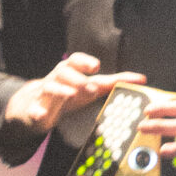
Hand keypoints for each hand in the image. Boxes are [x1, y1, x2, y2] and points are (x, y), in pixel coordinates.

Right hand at [3, 52, 144, 133]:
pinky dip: (37, 111)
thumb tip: (141, 79)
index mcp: (71, 71)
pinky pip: (34, 109)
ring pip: (50, 87)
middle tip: (90, 86)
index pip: (75, 60)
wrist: (39, 103)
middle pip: (63, 71)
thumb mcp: (91, 86)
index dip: (85, 62)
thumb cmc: (71, 92)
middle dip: (76, 78)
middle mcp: (57, 79)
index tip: (96, 66)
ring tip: (71, 95)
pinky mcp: (36, 108)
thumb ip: (114, 82)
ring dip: (60, 90)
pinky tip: (41, 115)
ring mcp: (45, 93)